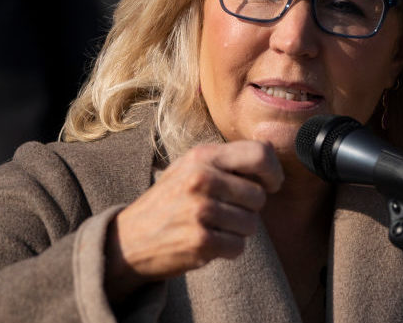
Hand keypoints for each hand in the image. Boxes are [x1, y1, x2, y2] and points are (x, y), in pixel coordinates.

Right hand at [103, 140, 282, 300]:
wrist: (128, 240)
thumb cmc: (170, 201)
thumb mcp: (191, 167)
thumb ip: (228, 159)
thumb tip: (271, 152)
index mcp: (202, 156)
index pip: (260, 155)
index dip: (273, 173)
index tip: (270, 185)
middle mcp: (201, 179)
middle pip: (259, 196)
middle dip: (248, 208)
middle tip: (224, 211)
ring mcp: (200, 210)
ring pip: (251, 224)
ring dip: (237, 231)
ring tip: (211, 226)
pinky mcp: (200, 241)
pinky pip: (238, 247)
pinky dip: (227, 249)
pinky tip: (207, 242)